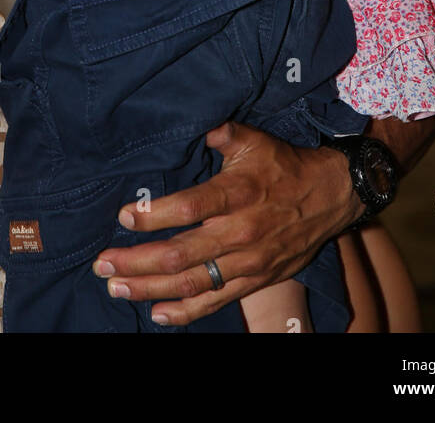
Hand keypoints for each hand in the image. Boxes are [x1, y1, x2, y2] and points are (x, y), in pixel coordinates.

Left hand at [91, 121, 361, 325]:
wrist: (331, 196)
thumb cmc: (284, 165)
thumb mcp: (254, 140)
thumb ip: (221, 132)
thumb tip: (194, 121)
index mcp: (237, 193)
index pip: (189, 207)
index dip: (153, 215)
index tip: (122, 216)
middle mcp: (240, 232)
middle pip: (180, 254)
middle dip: (136, 261)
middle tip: (103, 262)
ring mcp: (247, 262)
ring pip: (191, 283)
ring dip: (149, 289)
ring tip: (116, 288)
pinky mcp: (255, 280)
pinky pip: (215, 301)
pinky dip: (185, 312)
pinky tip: (156, 313)